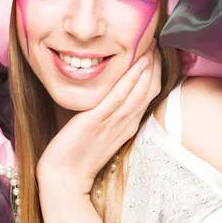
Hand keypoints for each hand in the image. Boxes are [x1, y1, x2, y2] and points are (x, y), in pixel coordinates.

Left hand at [36, 38, 161, 195]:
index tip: (155, 54)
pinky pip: (118, 97)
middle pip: (149, 91)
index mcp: (128, 126)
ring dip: (147, 67)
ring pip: (139, 92)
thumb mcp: (101, 133)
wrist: (64, 179)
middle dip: (155, 65)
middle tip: (157, 43)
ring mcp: (113, 123)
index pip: (149, 96)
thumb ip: (110, 116)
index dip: (155, 73)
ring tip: (152, 46)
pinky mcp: (96, 121)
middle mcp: (125, 124)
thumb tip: (112, 95)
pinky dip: (130, 79)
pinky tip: (137, 62)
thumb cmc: (78, 156)